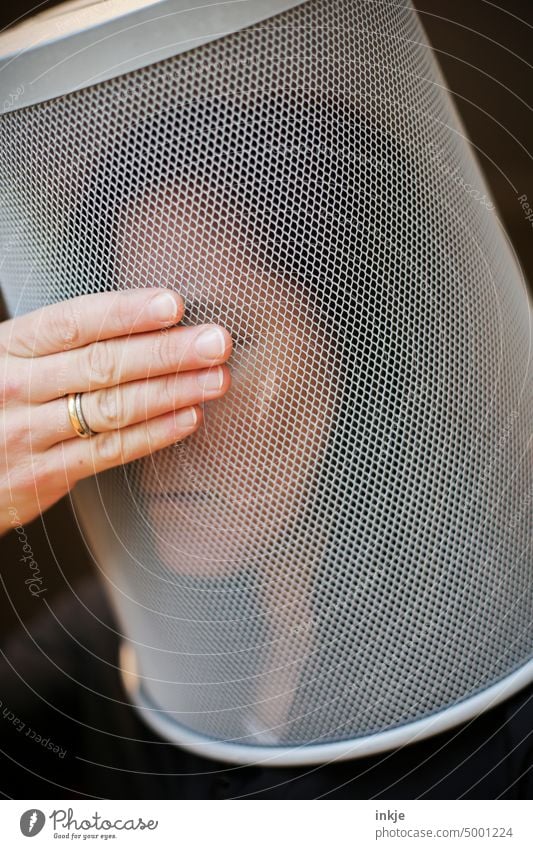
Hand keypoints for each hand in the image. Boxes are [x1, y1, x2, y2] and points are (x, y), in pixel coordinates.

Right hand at [0, 288, 231, 535]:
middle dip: (167, 351)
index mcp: (8, 349)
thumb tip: (128, 318)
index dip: (126, 312)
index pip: (73, 323)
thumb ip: (54, 344)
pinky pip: (108, 452)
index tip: (173, 304)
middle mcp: (16, 388)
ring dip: (171, 391)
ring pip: (112, 408)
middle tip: (215, 341)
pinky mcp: (45, 476)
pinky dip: (153, 435)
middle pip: (102, 364)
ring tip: (215, 378)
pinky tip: (188, 418)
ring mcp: (30, 435)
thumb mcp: (5, 360)